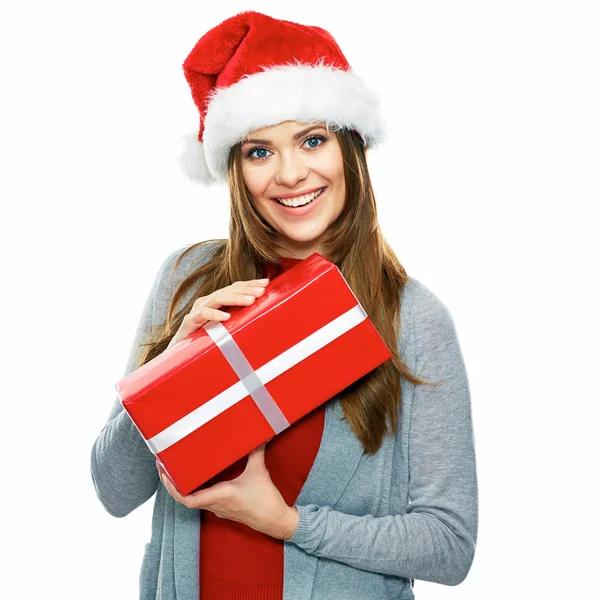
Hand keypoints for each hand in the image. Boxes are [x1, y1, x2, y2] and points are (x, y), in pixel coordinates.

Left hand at [157, 442, 298, 539]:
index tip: (164, 474)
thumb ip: (256, 452)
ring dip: (182, 488)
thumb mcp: (259, 472)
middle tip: (163, 467)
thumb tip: (258, 435)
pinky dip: (196, 491)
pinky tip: (197, 479)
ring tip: (176, 471)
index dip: (172, 488)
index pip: (188, 499)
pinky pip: (204, 501)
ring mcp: (219, 508)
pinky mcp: (225, 509)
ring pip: (194, 500)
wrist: (275, 521)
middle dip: (172, 484)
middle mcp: (216, 504)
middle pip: (185, 498)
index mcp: (220, 496)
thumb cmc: (266, 501)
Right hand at [167, 277, 269, 348]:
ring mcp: (197, 310)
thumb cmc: (205, 340)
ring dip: (235, 298)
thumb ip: (239, 320)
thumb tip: (262, 317)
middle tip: (262, 290)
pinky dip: (215, 314)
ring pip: (218, 298)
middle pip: (228, 290)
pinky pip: (202, 314)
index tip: (266, 282)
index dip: (250, 284)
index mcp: (216, 300)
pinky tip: (227, 317)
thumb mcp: (226, 328)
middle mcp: (207, 301)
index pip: (235, 287)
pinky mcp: (189, 321)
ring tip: (251, 300)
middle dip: (247, 289)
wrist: (179, 354)